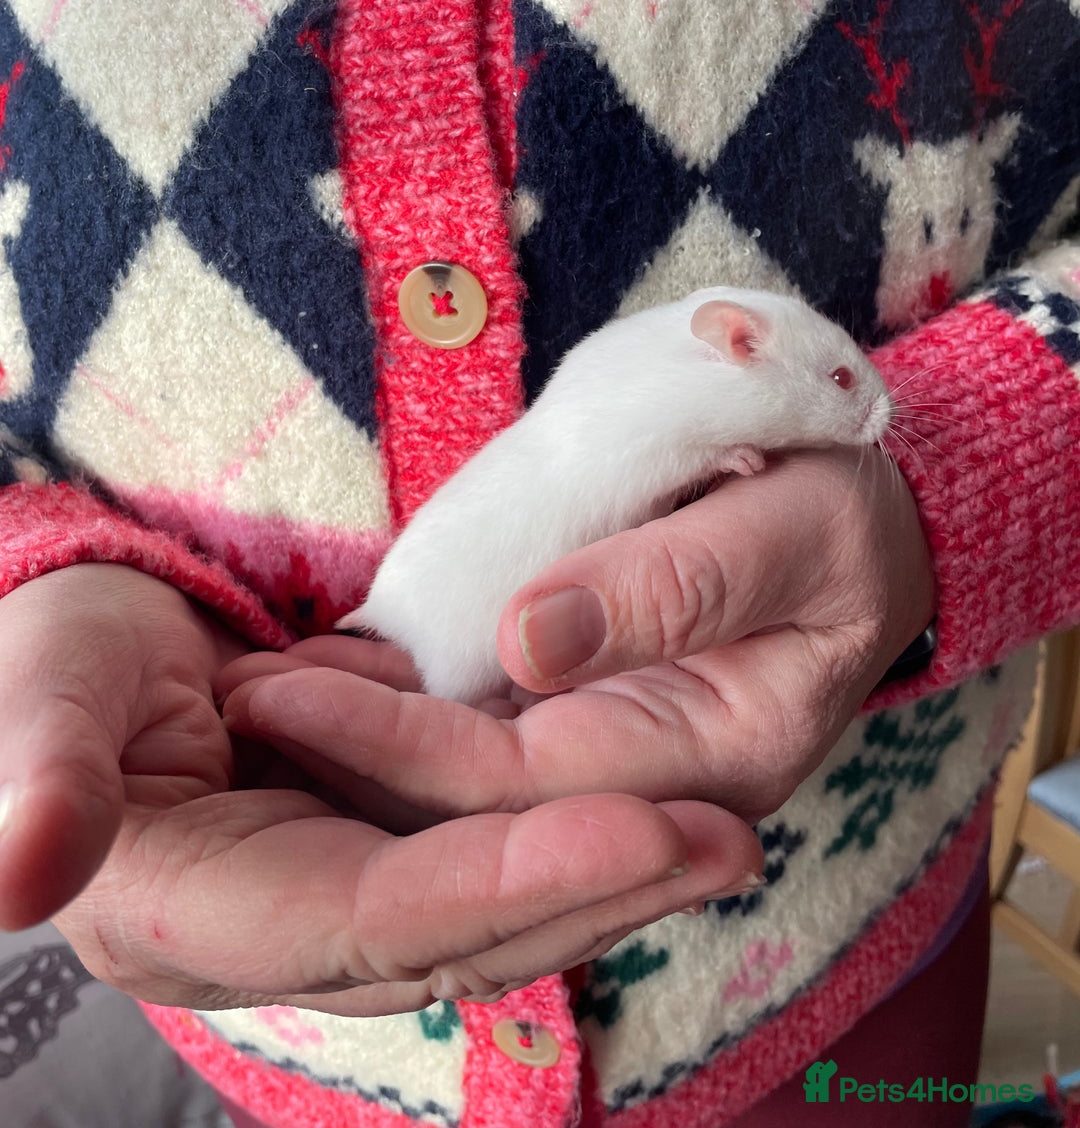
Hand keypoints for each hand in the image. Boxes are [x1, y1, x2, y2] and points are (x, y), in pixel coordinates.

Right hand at [0, 564, 762, 1012]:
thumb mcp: (34, 694)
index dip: (498, 884)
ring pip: (484, 906)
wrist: (86, 630)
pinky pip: (478, 857)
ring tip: (719, 831)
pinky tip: (649, 807)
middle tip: (722, 839)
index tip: (631, 828)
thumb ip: (36, 775)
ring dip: (601, 871)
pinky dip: (562, 837)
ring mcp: (328, 892)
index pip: (369, 918)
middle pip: (454, 933)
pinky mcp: (365, 847)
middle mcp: (276, 930)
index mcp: (192, 915)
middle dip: (590, 890)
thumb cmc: (50, 655)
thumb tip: (23, 870)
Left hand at [219, 448, 933, 824]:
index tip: (287, 688)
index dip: (399, 740)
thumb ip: (675, 582)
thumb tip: (528, 639)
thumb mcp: (792, 523)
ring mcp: (628, 769)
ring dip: (361, 751)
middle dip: (349, 754)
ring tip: (256, 695)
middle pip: (479, 808)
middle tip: (238, 695)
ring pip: (473, 796)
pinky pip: (489, 750)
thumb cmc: (843, 517)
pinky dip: (406, 721)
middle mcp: (663, 792)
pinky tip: (334, 686)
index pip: (527, 778)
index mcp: (721, 750)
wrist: (867, 537)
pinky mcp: (601, 731)